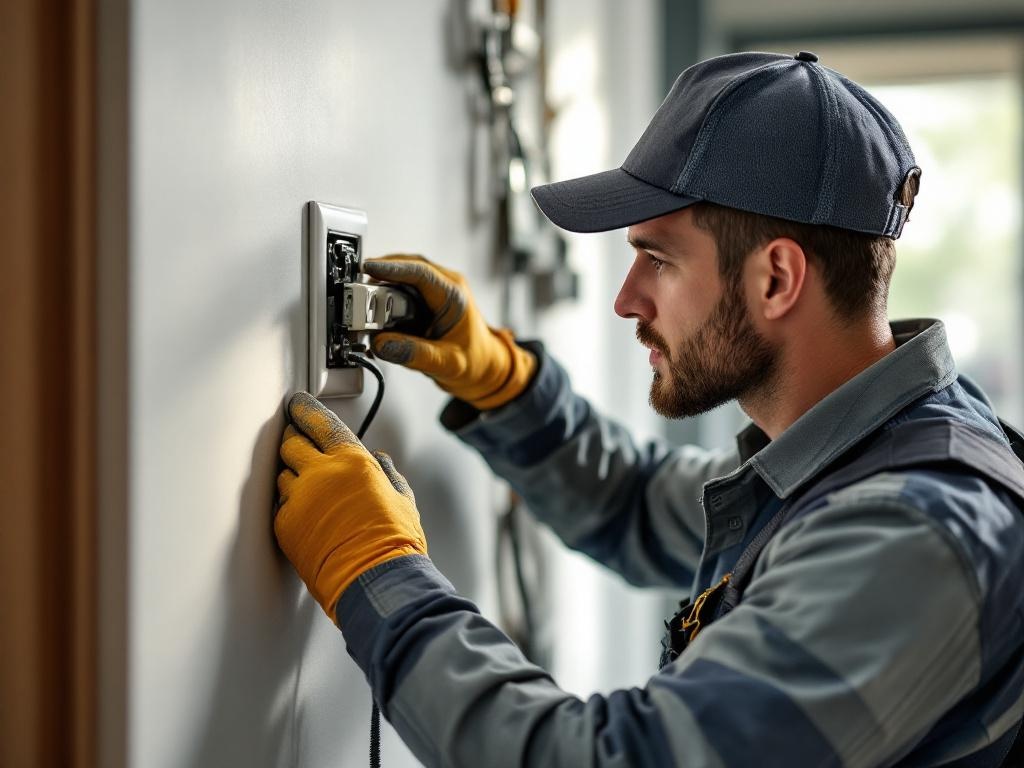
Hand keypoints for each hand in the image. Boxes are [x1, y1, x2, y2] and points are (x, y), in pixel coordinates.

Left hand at [275, 392, 426, 622]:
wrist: (374, 580)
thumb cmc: (392, 542)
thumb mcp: (402, 497)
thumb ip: (386, 472)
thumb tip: (379, 461)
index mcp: (351, 460)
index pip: (317, 420)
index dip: (303, 408)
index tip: (296, 403)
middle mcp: (320, 473)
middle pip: (290, 443)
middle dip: (295, 441)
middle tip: (300, 444)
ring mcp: (298, 499)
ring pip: (281, 474)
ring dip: (292, 475)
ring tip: (309, 489)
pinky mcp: (284, 525)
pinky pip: (280, 504)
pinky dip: (290, 504)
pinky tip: (306, 514)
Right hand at [362, 255, 535, 409]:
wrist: (483, 366)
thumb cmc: (474, 361)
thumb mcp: (448, 363)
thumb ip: (416, 354)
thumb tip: (383, 344)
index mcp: (454, 296)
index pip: (421, 272)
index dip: (392, 268)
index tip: (368, 268)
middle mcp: (445, 286)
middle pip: (406, 270)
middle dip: (380, 280)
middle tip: (358, 297)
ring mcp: (433, 291)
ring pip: (400, 279)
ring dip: (380, 291)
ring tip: (363, 309)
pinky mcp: (423, 299)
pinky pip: (399, 292)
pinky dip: (383, 302)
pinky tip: (373, 318)